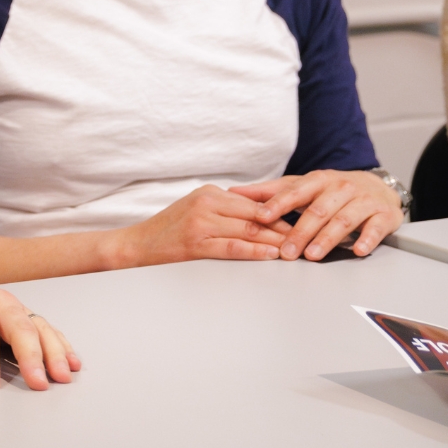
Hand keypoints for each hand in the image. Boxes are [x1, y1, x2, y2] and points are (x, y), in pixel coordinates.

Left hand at [0, 263, 78, 389]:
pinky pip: (47, 329)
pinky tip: (71, 364)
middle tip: (38, 384)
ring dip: (53, 352)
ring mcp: (16, 307)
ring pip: (39, 327)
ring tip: (62, 377)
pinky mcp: (25, 316)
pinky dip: (61, 346)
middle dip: (31, 356)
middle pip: (19, 326)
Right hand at [104, 184, 291, 267]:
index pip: (254, 202)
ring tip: (297, 247)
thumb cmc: (169, 229)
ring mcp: (201, 222)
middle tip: (309, 235)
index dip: (281, 211)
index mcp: (211, 192)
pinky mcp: (196, 243)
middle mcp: (208, 202)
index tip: (303, 218)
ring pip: (249, 230)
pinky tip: (271, 255)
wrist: (138, 244)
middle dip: (285, 226)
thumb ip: (226, 209)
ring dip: (276, 240)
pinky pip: (233, 247)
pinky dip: (256, 251)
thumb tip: (262, 216)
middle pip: (256, 215)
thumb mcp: (198, 209)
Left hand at [229, 170, 403, 260]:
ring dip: (327, 239)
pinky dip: (367, 239)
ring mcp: (363, 202)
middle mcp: (341, 188)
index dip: (278, 204)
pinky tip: (358, 250)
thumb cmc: (334, 190)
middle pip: (318, 210)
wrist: (378, 187)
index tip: (261, 217)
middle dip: (300, 232)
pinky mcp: (383, 216)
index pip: (295, 191)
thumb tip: (235, 192)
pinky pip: (375, 228)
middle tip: (286, 251)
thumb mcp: (303, 186)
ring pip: (343, 220)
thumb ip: (271, 191)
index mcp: (318, 181)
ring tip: (313, 255)